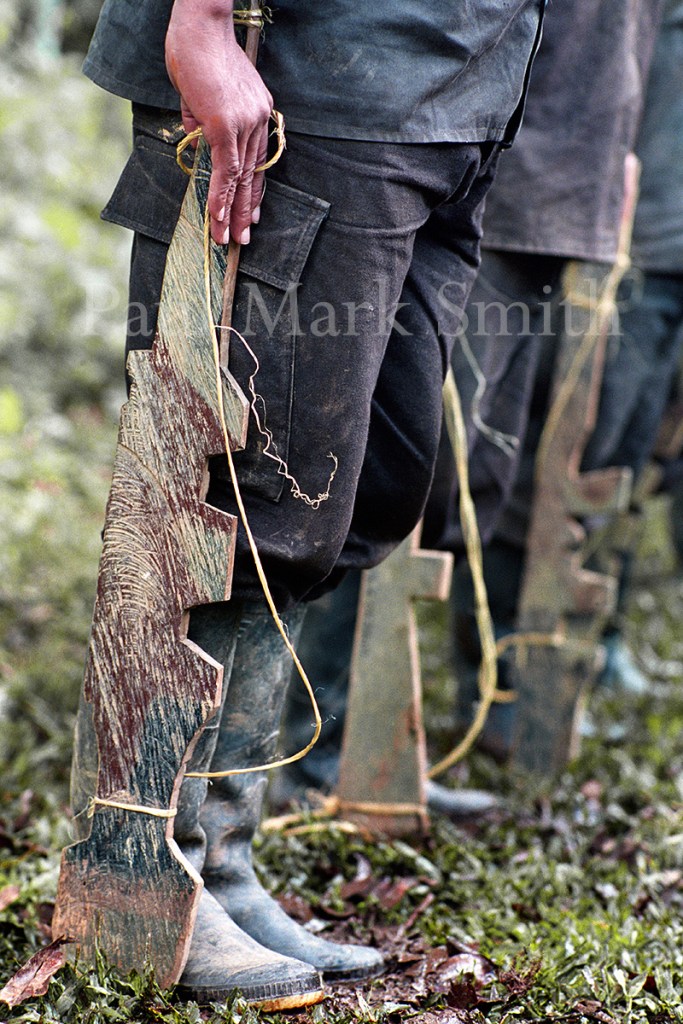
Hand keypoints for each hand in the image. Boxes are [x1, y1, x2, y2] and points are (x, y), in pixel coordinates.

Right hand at [166, 0, 272, 243]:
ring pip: (240, 178)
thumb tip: (195, 137)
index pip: (257, 161)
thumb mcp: (200, 92)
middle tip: (242, 239)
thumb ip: (200, 119)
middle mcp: (257, 120)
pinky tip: (216, 216)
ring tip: (226, 239)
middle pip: (253, 175)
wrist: (201, 24)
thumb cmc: (197, 50)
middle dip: (245, 210)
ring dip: (231, 212)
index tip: (250, 214)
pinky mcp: (226, 125)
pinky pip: (226, 170)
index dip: (252, 190)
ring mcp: (244, 123)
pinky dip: (220, 195)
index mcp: (256, 113)